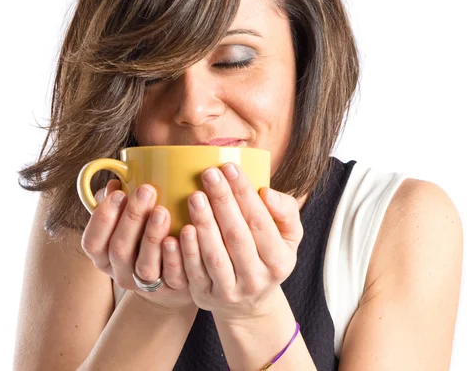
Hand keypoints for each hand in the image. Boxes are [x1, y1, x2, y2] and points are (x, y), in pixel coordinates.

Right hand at [81, 179, 194, 311]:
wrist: (175, 273)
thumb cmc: (145, 234)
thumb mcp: (128, 219)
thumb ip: (120, 201)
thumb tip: (117, 181)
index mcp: (103, 256)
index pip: (92, 242)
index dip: (103, 219)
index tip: (119, 193)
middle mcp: (120, 273)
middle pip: (119, 249)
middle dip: (132, 218)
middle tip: (147, 190)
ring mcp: (145, 285)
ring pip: (145, 266)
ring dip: (152, 236)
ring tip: (163, 210)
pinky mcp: (171, 289)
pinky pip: (172, 277)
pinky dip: (174, 256)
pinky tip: (180, 235)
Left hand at [179, 163, 302, 319]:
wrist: (249, 303)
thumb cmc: (266, 255)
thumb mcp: (287, 237)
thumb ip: (286, 211)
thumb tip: (266, 192)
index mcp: (280, 261)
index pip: (261, 222)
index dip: (245, 194)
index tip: (230, 167)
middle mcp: (257, 279)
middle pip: (237, 237)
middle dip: (222, 202)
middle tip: (209, 174)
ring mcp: (230, 291)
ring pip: (215, 256)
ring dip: (204, 224)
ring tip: (195, 197)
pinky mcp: (205, 297)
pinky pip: (194, 273)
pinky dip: (187, 250)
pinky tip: (182, 229)